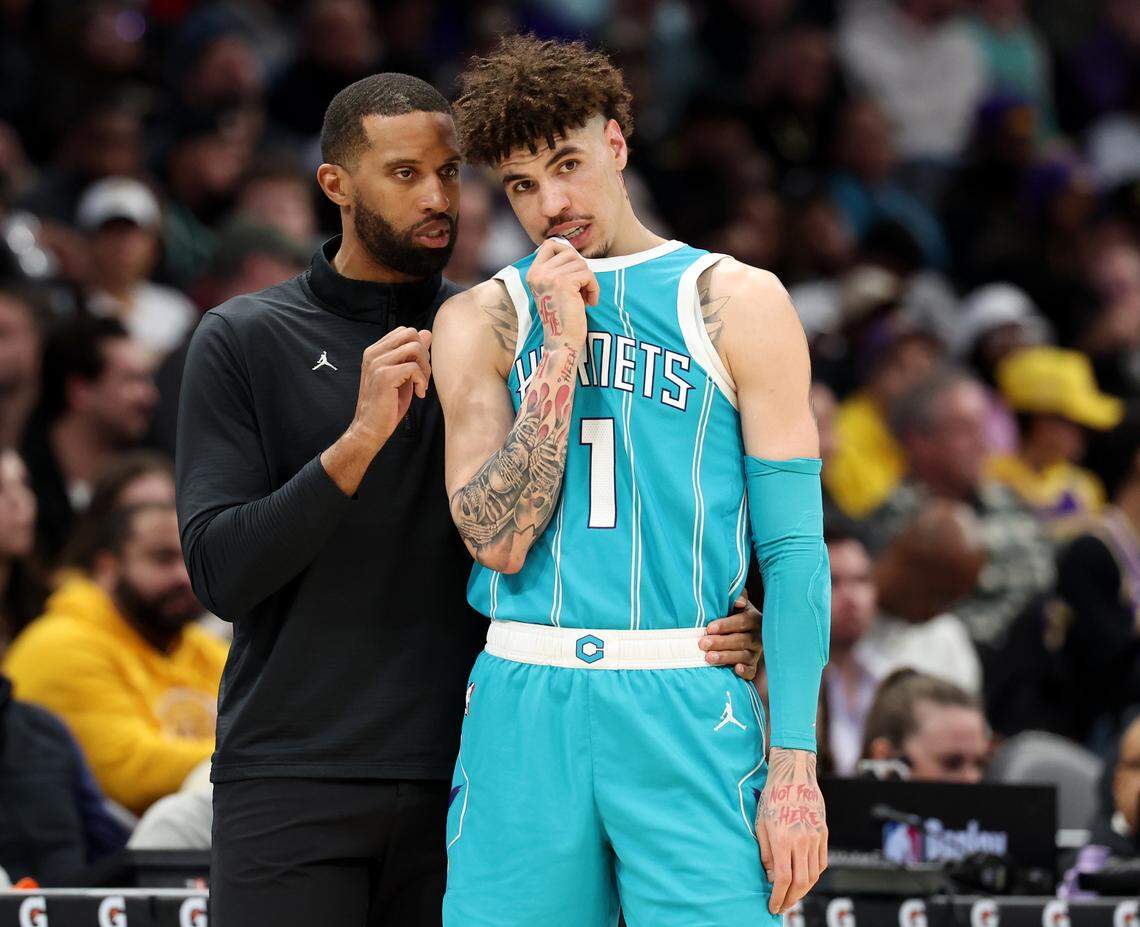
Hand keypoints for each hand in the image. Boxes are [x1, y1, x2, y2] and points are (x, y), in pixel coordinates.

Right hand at [349, 326, 431, 450]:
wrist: (370, 428)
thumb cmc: (387, 405)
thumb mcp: (403, 375)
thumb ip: (413, 354)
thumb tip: (427, 333)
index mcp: (375, 351)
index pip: (405, 331)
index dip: (419, 348)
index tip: (419, 370)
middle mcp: (373, 353)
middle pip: (411, 333)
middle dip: (424, 354)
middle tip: (423, 377)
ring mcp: (377, 363)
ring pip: (415, 348)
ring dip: (425, 368)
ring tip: (421, 385)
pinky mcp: (384, 376)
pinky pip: (414, 368)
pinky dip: (422, 381)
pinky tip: (418, 394)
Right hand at [525, 237, 598, 349]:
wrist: (561, 342)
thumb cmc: (562, 317)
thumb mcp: (554, 288)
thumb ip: (557, 270)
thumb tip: (571, 250)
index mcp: (533, 273)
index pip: (550, 244)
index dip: (566, 252)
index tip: (573, 272)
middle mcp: (538, 273)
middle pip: (570, 253)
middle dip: (581, 270)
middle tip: (581, 290)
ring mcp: (549, 277)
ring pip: (581, 264)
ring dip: (588, 281)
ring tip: (584, 298)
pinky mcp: (564, 283)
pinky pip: (588, 275)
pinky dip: (594, 289)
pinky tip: (590, 303)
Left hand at [701, 593, 761, 678]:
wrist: (747, 632)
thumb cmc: (734, 615)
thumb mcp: (736, 605)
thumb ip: (736, 597)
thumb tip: (739, 601)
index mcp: (754, 619)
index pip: (741, 622)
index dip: (725, 625)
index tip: (709, 628)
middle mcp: (757, 636)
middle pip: (740, 640)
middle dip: (720, 642)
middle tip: (702, 644)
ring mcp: (756, 652)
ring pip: (743, 656)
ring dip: (726, 657)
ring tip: (709, 658)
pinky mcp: (753, 666)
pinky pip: (751, 671)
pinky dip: (745, 671)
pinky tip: (736, 670)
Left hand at [756, 748, 827, 915]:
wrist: (793, 776)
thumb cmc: (772, 797)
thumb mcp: (761, 824)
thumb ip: (766, 852)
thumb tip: (771, 876)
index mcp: (783, 838)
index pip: (783, 879)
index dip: (778, 897)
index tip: (772, 906)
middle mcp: (801, 840)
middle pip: (800, 881)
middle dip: (791, 899)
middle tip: (782, 906)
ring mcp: (815, 837)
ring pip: (813, 874)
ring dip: (803, 890)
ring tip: (792, 896)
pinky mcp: (823, 833)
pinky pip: (821, 862)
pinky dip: (814, 875)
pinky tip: (805, 879)